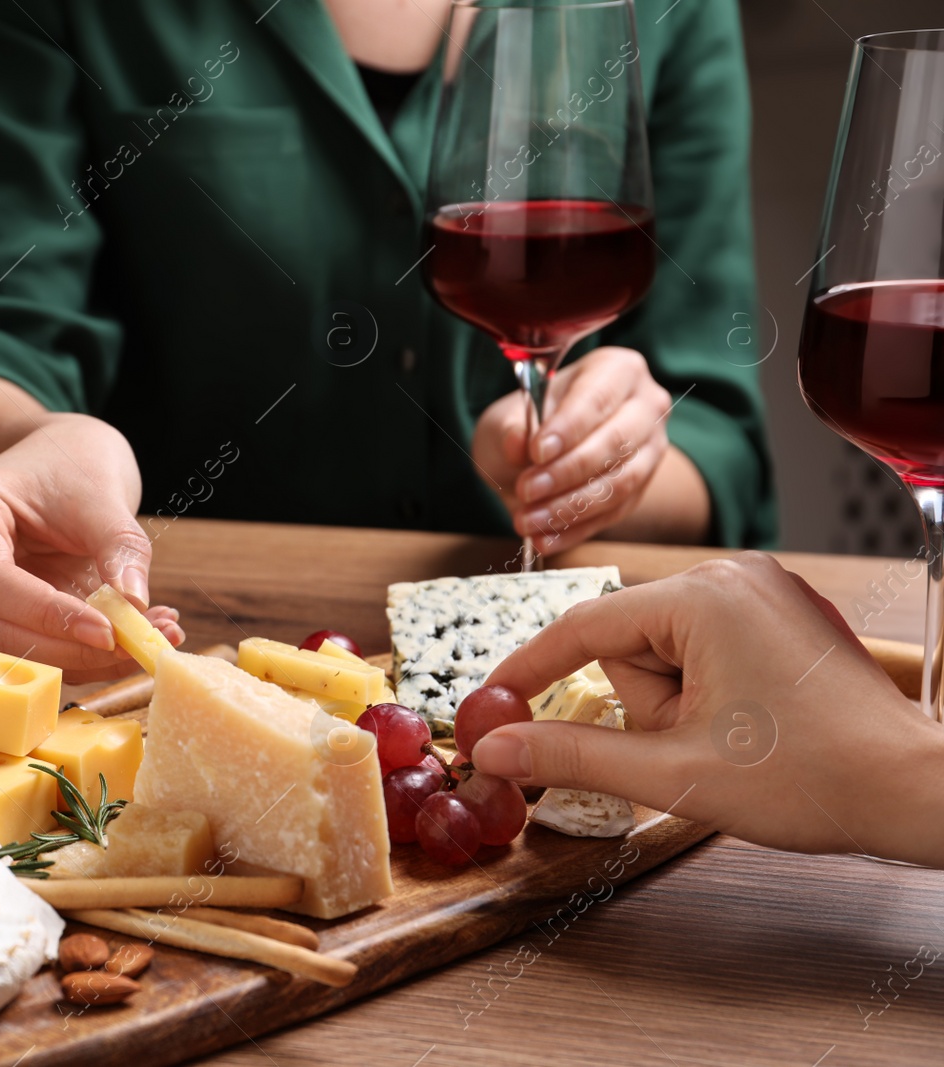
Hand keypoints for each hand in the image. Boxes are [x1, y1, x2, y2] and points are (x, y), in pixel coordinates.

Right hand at [0, 413, 183, 679]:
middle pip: (1, 627)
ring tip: (152, 639)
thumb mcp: (100, 491)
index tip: (108, 632)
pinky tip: (137, 636)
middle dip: (73, 647)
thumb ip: (118, 544)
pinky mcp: (6, 611)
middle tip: (142, 645)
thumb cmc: (69, 458)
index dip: (48, 616)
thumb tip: (135, 602)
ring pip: (22, 646)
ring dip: (88, 656)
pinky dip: (89, 650)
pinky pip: (43, 643)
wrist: (59, 455)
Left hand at [470, 346, 671, 553]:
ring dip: (570, 507)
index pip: (597, 397)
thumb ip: (512, 428)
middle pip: (616, 441)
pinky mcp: (642, 488)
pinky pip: (614, 514)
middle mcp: (645, 405)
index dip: (569, 427)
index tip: (536, 451)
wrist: (538, 453)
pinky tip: (544, 539)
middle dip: (567, 472)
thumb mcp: (507, 417)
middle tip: (525, 490)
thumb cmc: (526, 423)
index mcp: (615, 370)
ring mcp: (650, 449)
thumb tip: (518, 442)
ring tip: (527, 521)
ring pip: (620, 482)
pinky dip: (576, 529)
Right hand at [472, 553, 943, 866]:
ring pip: (664, 647)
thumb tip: (496, 749)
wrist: (912, 792)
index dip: (530, 669)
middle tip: (696, 745)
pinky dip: (703, 689)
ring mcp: (761, 589)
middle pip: (629, 640)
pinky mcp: (779, 612)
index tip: (491, 703)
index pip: (582, 626)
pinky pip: (702, 645)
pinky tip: (748, 724)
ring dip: (676, 701)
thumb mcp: (672, 774)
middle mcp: (732, 575)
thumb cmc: (812, 779)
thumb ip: (571, 754)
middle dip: (646, 703)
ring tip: (732, 738)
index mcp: (703, 598)